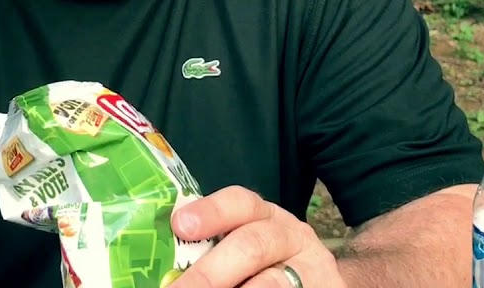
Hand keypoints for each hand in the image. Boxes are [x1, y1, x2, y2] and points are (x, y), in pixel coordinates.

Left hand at [170, 186, 345, 287]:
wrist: (320, 284)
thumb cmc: (269, 265)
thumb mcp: (247, 246)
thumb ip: (213, 249)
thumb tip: (162, 270)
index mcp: (266, 216)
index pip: (241, 203)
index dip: (211, 211)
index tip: (180, 225)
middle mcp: (291, 236)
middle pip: (251, 245)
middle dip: (209, 273)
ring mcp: (311, 269)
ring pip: (273, 283)